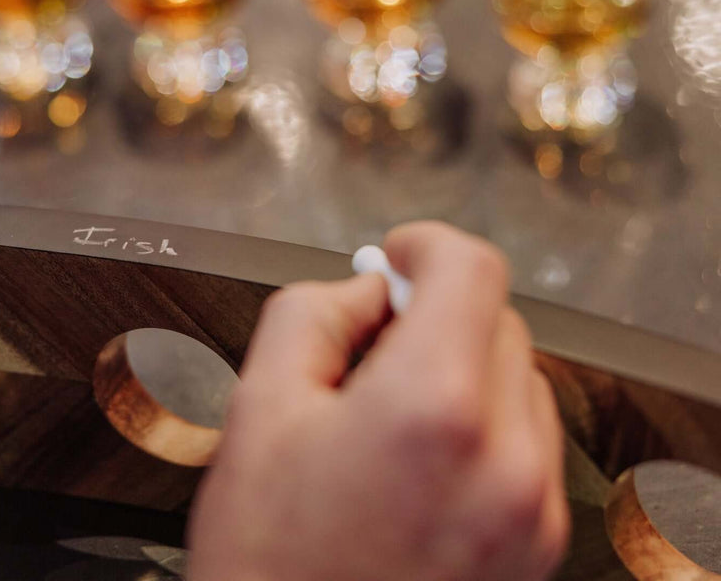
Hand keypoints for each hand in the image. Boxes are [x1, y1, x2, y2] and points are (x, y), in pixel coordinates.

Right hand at [188, 222, 568, 580]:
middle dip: (435, 314)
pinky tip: (417, 460)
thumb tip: (365, 287)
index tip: (397, 256)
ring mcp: (532, 510)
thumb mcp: (259, 407)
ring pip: (519, 381)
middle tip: (371, 342)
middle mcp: (505, 460)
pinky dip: (481, 427)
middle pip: (499, 322)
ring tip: (386, 417)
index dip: (426, 247)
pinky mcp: (537, 546)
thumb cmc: (267, 560)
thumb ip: (313, 312)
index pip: (472, 272)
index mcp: (433, 410)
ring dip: (462, 371)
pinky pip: (527, 445)